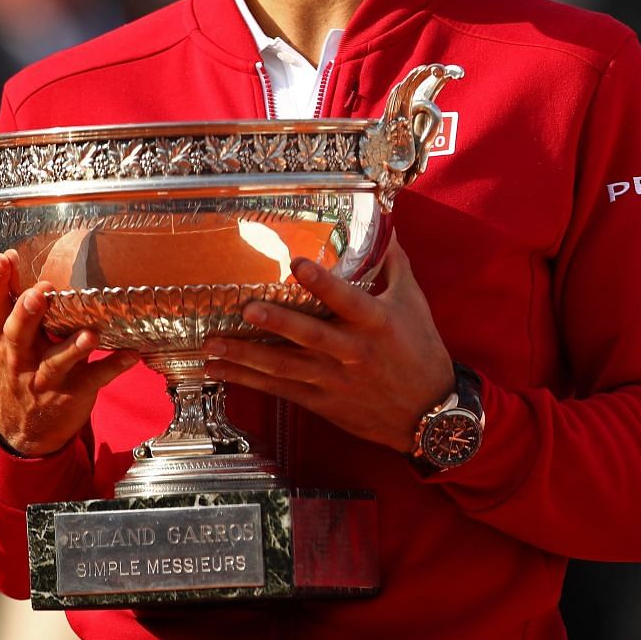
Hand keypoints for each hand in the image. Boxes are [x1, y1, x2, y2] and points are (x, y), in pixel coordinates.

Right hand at [0, 250, 137, 456]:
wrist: (20, 435)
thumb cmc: (19, 373)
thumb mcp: (8, 344)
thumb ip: (16, 309)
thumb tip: (21, 260)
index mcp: (4, 340)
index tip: (3, 259)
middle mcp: (20, 358)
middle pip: (19, 332)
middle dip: (28, 312)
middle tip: (40, 292)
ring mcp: (45, 378)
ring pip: (56, 361)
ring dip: (72, 347)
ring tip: (89, 333)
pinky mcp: (72, 393)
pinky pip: (94, 379)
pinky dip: (113, 366)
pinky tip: (132, 354)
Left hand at [203, 235, 453, 451]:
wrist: (428, 413)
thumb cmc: (421, 351)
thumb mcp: (413, 303)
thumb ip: (393, 264)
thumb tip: (383, 227)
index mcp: (377, 323)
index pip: (348, 299)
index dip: (323, 283)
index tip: (297, 263)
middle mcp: (353, 352)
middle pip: (310, 336)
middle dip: (278, 322)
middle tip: (246, 309)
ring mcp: (335, 380)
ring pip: (286, 367)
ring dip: (247, 356)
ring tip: (212, 345)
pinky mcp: (322, 401)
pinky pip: (280, 390)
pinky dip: (249, 381)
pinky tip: (220, 370)